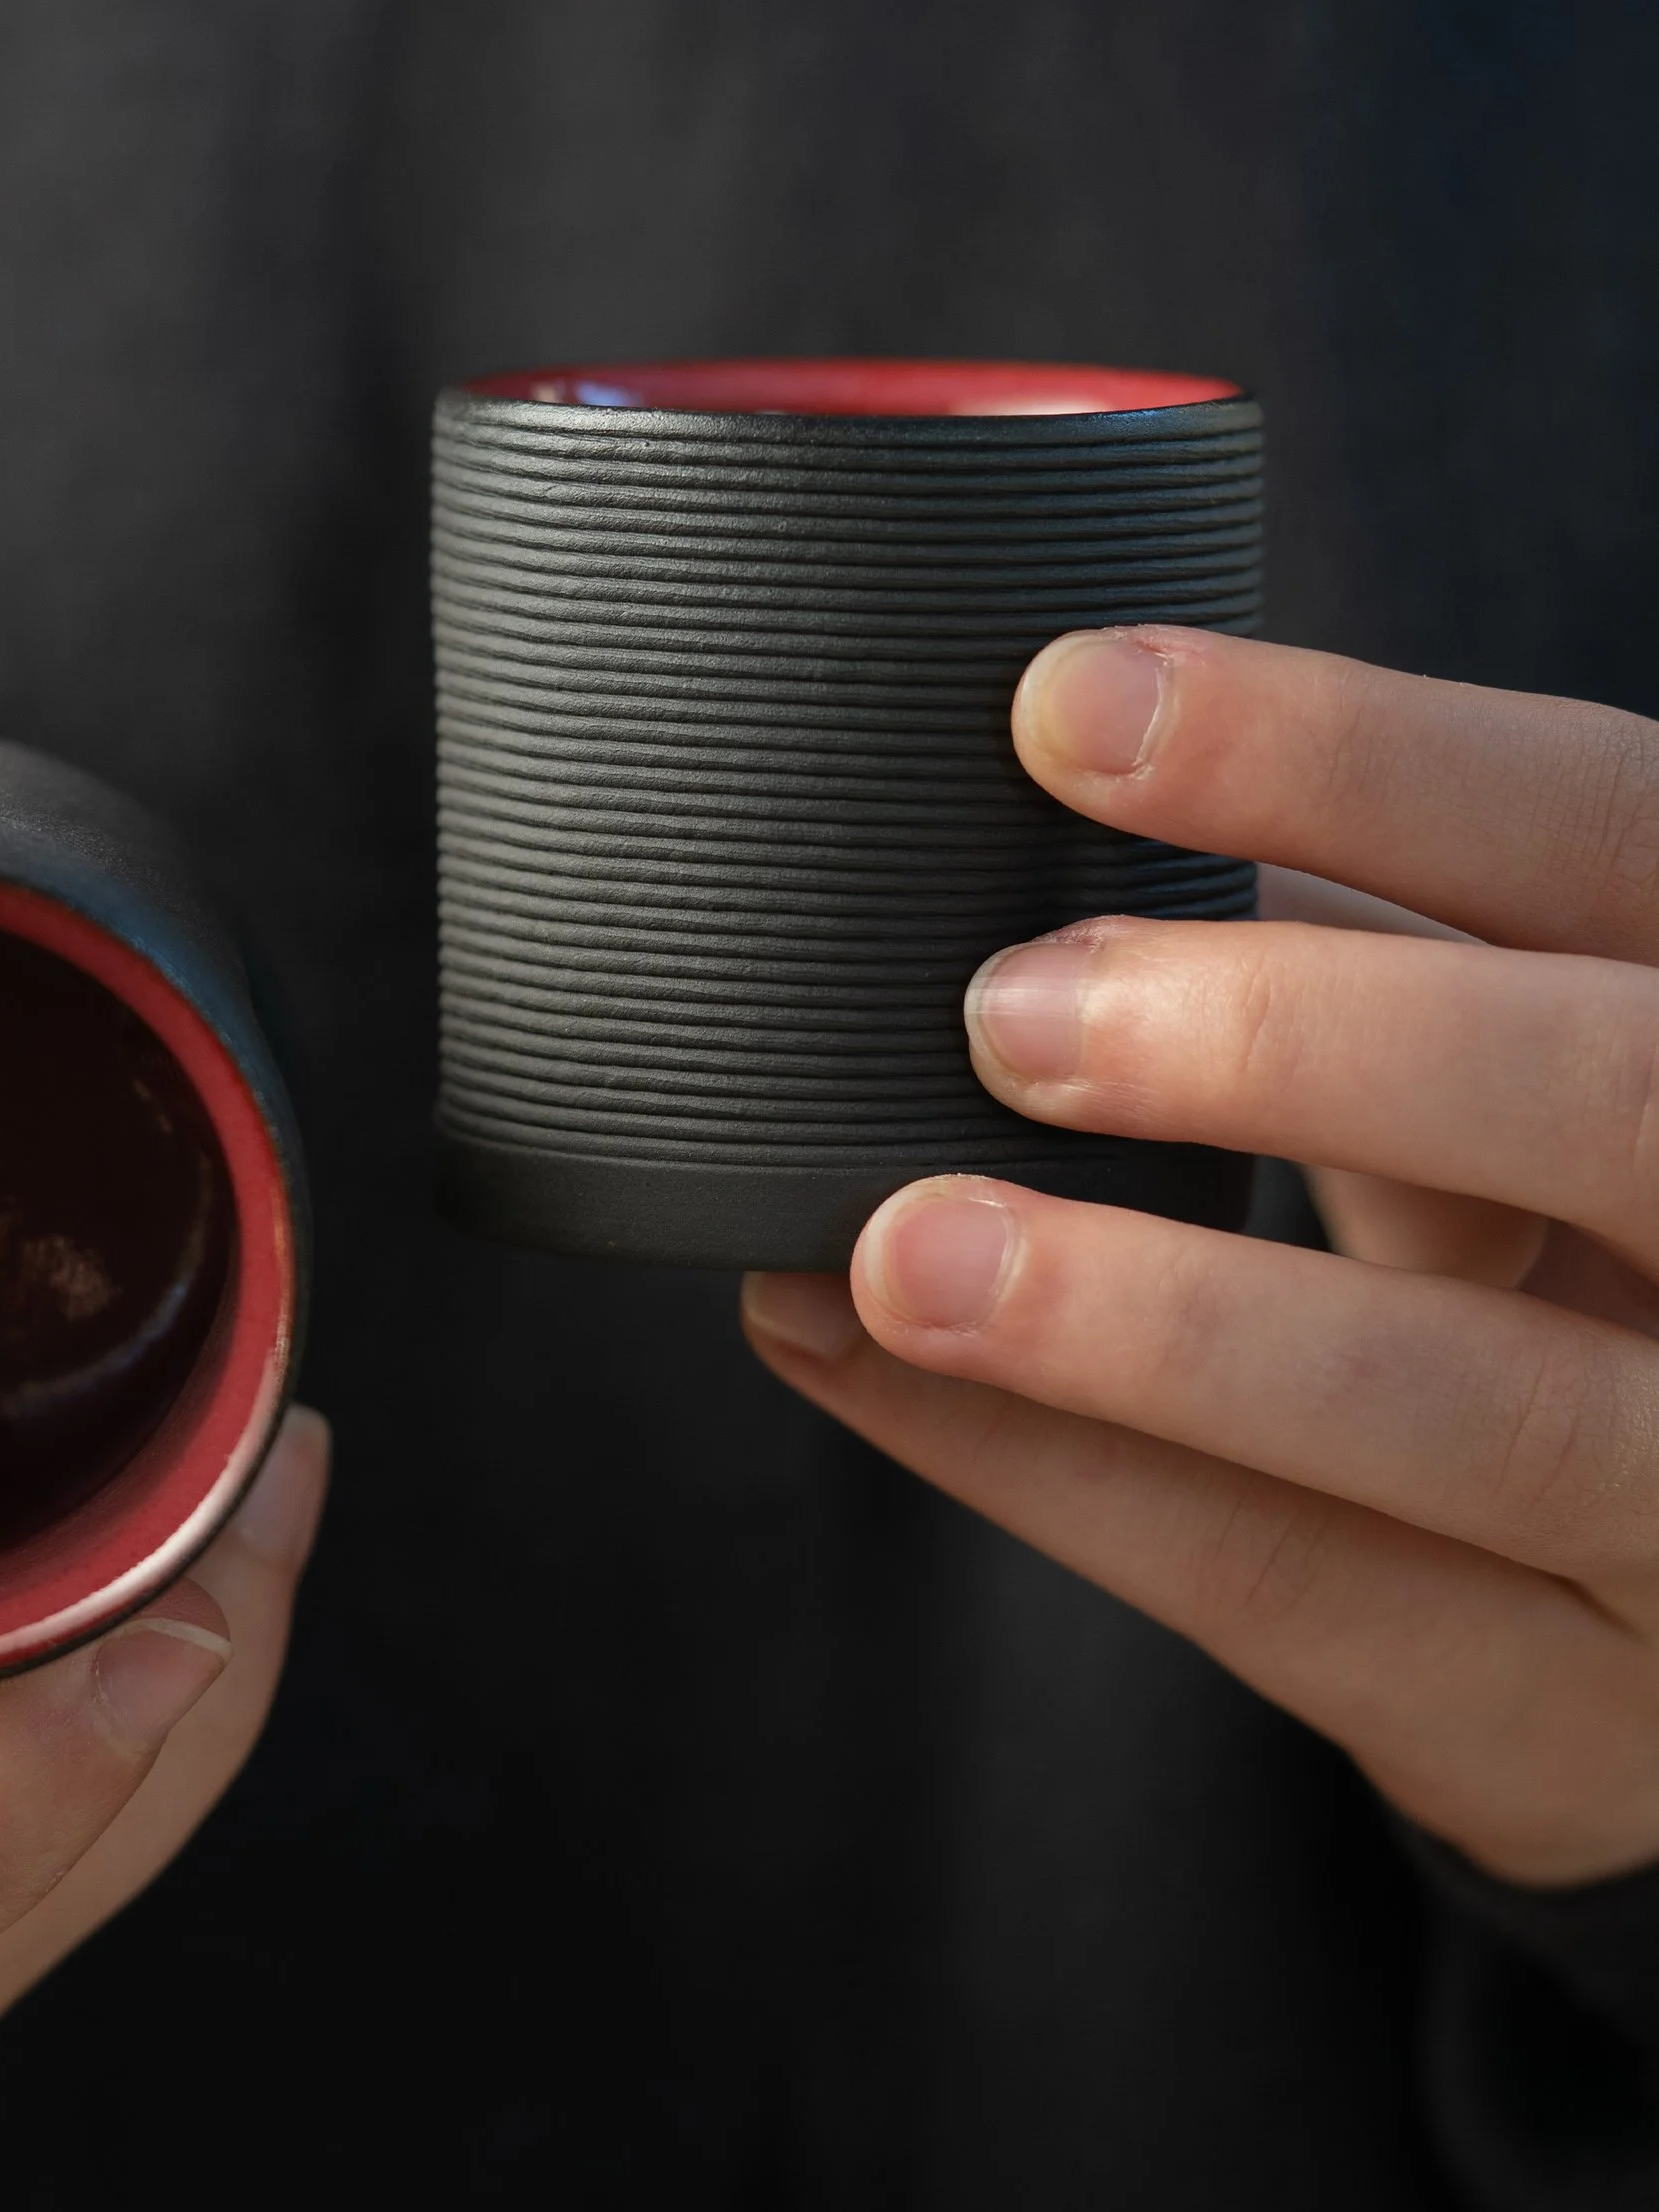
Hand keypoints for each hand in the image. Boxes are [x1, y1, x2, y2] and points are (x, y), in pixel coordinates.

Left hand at [743, 627, 1658, 1888]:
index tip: (1073, 703)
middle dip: (1304, 1039)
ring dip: (1152, 1321)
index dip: (1369, 764)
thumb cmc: (1582, 1260)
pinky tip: (859, 1360)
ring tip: (897, 1246)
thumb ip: (1399, 969)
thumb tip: (1081, 806)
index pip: (1621, 840)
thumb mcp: (1536, 1082)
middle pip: (1615, 1107)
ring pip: (1475, 1414)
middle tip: (1012, 1011)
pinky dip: (1057, 1473)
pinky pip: (1307, 1601)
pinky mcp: (1584, 1737)